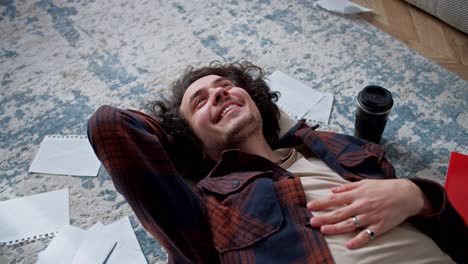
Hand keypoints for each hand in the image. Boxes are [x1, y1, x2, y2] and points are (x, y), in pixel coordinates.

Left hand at [307, 179, 428, 248]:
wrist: (406, 195)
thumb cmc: (383, 188)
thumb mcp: (364, 183)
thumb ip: (347, 187)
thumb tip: (331, 190)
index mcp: (357, 194)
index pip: (335, 199)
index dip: (321, 203)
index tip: (310, 206)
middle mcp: (362, 205)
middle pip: (339, 213)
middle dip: (324, 217)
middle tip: (312, 222)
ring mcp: (370, 216)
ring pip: (350, 224)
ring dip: (336, 228)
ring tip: (324, 230)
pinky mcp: (380, 226)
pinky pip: (367, 235)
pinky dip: (358, 241)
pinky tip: (349, 245)